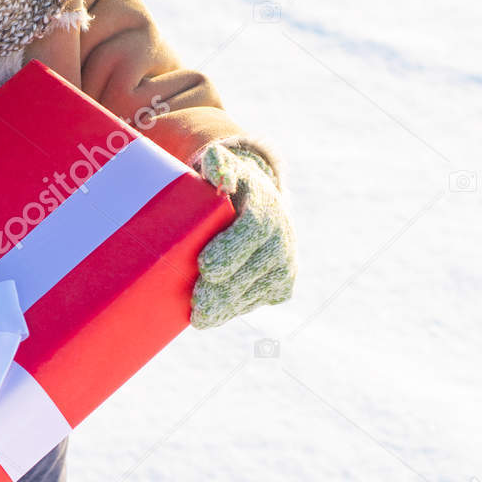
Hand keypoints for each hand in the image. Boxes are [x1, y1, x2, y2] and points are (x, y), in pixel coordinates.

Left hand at [190, 143, 296, 328]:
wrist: (260, 203)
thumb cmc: (227, 186)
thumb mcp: (221, 165)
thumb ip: (217, 163)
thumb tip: (220, 178)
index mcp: (266, 211)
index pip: (252, 232)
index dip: (231, 252)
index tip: (205, 267)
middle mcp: (281, 240)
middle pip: (250, 272)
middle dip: (223, 293)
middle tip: (197, 309)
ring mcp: (285, 265)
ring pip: (253, 294)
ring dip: (227, 309)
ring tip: (201, 318)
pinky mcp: (283, 286)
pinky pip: (257, 302)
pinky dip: (235, 310)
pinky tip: (218, 314)